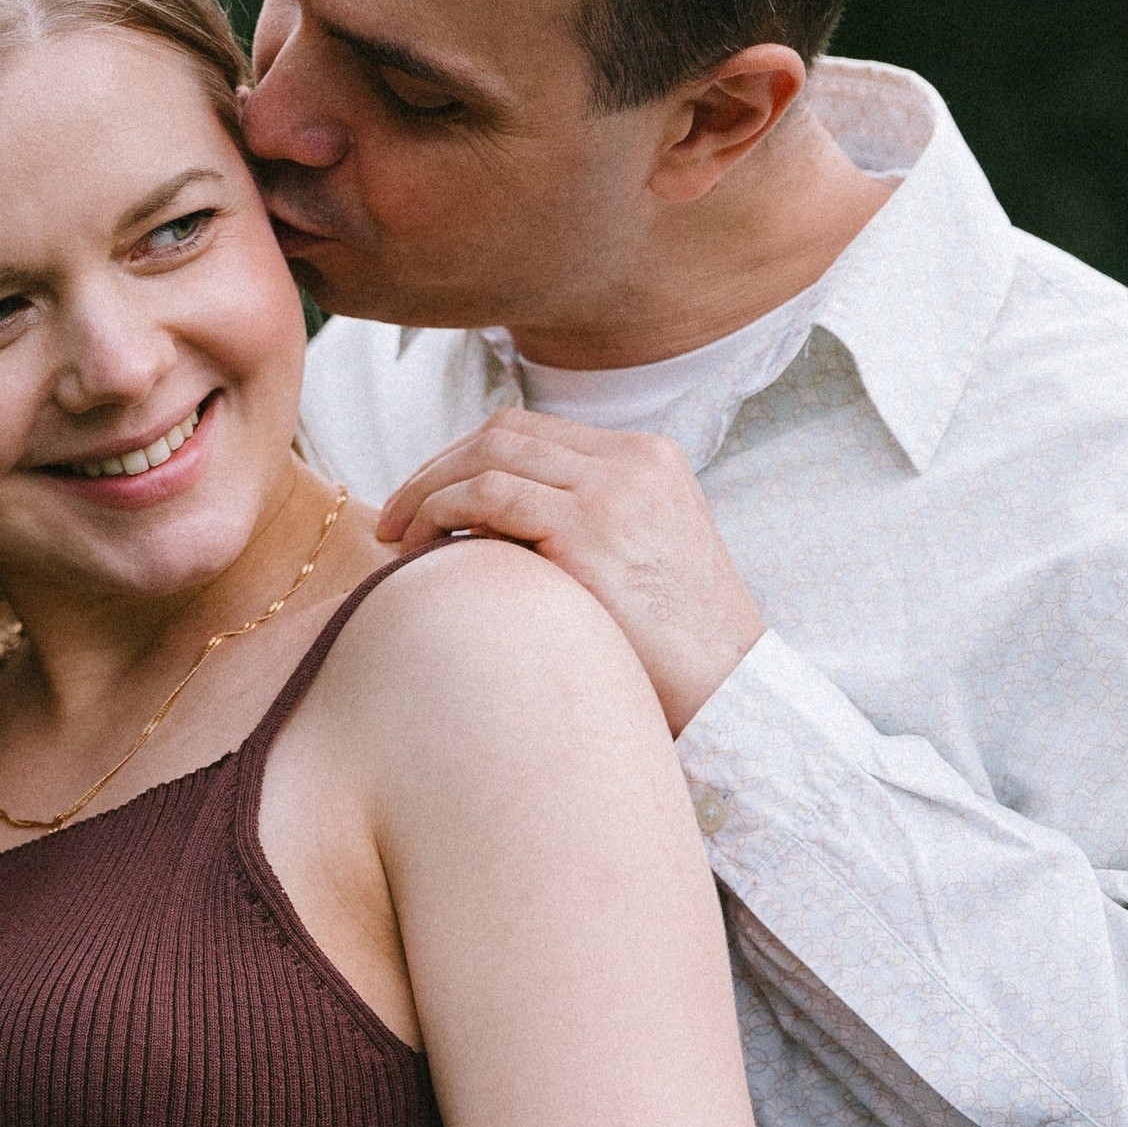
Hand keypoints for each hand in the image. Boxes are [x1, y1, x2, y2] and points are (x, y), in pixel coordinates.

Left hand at [375, 414, 763, 734]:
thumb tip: (495, 532)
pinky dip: (439, 514)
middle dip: (436, 467)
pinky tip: (418, 555)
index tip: (429, 501)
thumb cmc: (678, 654)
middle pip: (504, 431)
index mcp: (650, 458)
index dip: (468, 459)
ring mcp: (613, 487)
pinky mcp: (589, 525)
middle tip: (394, 516)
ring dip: (427, 491)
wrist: (732, 695)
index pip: (536, 432)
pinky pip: (486, 495)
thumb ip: (587, 527)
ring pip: (487, 454)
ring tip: (396, 538)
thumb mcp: (642, 563)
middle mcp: (633, 460)